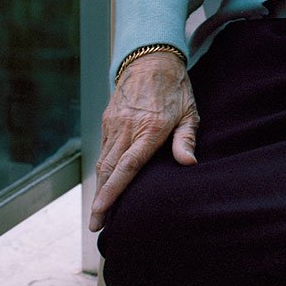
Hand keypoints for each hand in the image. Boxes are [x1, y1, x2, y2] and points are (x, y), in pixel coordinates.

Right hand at [88, 50, 198, 231]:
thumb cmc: (175, 88)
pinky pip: (103, 149)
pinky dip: (102, 170)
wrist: (151, 58)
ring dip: (100, 188)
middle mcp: (127, 128)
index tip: (101, 213)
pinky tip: (104, 185)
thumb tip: (189, 163)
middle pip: (109, 171)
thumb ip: (187, 138)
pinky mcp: (108, 120)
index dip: (113, 192)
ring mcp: (114, 124)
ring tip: (99, 212)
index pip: (127, 167)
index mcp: (149, 129)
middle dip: (101, 200)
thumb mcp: (189, 111)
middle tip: (96, 226)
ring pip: (102, 162)